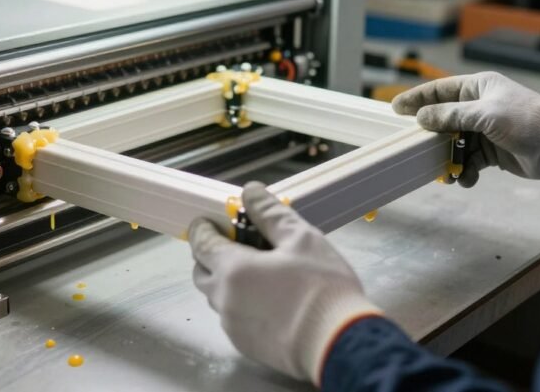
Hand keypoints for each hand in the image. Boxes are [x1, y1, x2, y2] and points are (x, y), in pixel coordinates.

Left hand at [189, 182, 381, 384]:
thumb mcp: (301, 239)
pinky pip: (233, 318)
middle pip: (202, 272)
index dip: (203, 229)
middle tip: (237, 245)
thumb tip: (250, 192)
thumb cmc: (321, 288)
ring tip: (258, 273)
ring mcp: (233, 327)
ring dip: (227, 281)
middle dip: (211, 256)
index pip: (201, 243)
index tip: (209, 221)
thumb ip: (270, 213)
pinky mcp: (245, 346)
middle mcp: (224, 300)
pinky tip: (270, 301)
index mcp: (232, 269)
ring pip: (217, 297)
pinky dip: (241, 304)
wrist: (338, 344)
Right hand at [392, 72, 539, 186]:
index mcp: (479, 88)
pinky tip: (466, 179)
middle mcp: (479, 106)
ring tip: (446, 173)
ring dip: (448, 159)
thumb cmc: (526, 121)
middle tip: (415, 148)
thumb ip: (450, 116)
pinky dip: (465, 170)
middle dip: (432, 136)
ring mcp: (484, 130)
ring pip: (454, 143)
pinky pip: (468, 160)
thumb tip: (421, 118)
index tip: (396, 108)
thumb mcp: (485, 115)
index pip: (440, 90)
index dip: (417, 98)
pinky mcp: (491, 151)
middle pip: (443, 119)